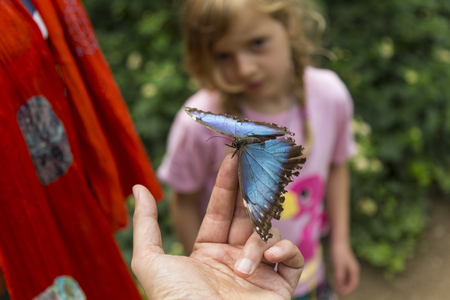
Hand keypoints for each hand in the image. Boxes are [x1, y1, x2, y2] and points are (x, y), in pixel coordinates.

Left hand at [131, 154, 303, 299]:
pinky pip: (293, 258)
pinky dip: (286, 250)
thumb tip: (137, 188)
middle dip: (252, 190)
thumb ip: (145, 225)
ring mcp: (259, 272)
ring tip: (242, 265)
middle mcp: (235, 259)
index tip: (233, 157)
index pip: (222, 210)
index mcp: (208, 252)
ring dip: (259, 240)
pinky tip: (270, 257)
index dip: (227, 183)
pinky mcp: (280, 287)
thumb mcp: (151, 263)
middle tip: (256, 163)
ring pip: (269, 234)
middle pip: (248, 214)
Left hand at [331, 242, 359, 295]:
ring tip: (335, 287)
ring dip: (342, 284)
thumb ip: (339, 277)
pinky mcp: (344, 263)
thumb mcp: (338, 266)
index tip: (339, 294)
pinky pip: (344, 274)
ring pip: (347, 279)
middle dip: (345, 288)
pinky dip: (340, 279)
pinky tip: (334, 280)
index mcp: (354, 270)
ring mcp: (349, 266)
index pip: (353, 284)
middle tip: (337, 292)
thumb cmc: (339, 253)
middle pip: (351, 282)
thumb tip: (338, 287)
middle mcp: (353, 269)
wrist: (338, 240)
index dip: (347, 290)